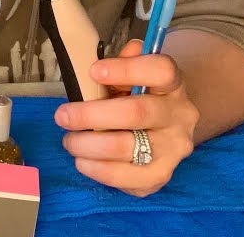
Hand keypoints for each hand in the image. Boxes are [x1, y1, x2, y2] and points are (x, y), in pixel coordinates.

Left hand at [54, 39, 199, 196]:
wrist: (166, 132)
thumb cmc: (140, 98)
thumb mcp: (133, 76)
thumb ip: (120, 66)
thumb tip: (100, 68)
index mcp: (173, 85)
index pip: (161, 71)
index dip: (126, 69)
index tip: (93, 71)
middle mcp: (180, 117)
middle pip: (137, 112)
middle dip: (91, 114)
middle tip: (63, 116)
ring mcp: (174, 150)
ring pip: (126, 148)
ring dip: (88, 145)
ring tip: (70, 140)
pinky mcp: (160, 176)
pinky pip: (125, 178)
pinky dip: (96, 169)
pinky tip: (83, 160)